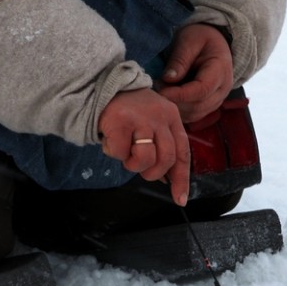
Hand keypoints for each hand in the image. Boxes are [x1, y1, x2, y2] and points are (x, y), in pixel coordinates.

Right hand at [98, 89, 189, 205]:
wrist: (104, 86)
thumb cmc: (129, 111)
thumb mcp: (153, 122)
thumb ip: (162, 146)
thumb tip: (167, 179)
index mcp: (171, 118)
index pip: (182, 153)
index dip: (181, 178)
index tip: (180, 199)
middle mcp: (160, 117)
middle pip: (166, 159)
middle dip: (152, 173)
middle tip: (139, 168)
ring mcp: (141, 118)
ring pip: (145, 159)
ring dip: (133, 164)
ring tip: (125, 152)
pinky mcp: (121, 121)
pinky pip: (121, 154)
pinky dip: (114, 154)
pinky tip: (112, 140)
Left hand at [158, 24, 233, 123]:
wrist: (213, 43)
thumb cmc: (200, 38)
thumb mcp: (189, 41)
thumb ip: (180, 60)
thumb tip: (168, 79)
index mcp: (220, 70)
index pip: (202, 89)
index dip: (180, 94)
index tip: (161, 90)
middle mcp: (222, 89)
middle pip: (198, 105)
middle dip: (174, 101)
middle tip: (155, 89)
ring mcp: (217, 100)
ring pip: (194, 113)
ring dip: (175, 107)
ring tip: (160, 92)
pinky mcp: (208, 106)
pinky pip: (192, 115)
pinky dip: (178, 110)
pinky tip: (167, 99)